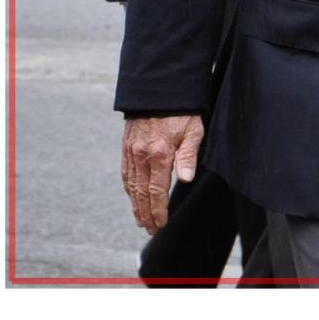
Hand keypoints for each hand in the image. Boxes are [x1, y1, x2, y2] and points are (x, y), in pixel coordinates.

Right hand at [120, 114, 203, 231]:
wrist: (159, 90)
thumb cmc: (181, 111)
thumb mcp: (193, 130)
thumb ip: (188, 155)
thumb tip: (186, 179)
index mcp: (160, 154)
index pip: (157, 190)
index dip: (158, 210)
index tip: (160, 223)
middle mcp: (142, 155)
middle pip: (141, 193)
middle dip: (145, 214)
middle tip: (150, 229)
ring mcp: (131, 152)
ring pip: (131, 185)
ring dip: (135, 205)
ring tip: (140, 219)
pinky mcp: (126, 147)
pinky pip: (125, 172)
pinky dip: (128, 188)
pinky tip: (132, 197)